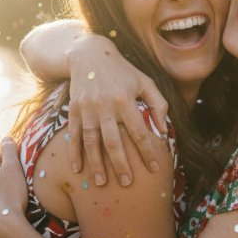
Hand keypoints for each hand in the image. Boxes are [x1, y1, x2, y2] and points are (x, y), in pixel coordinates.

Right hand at [65, 34, 166, 185]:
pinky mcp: (74, 110)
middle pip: (114, 141)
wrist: (89, 54)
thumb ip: (158, 104)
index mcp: (125, 100)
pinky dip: (74, 152)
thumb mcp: (145, 81)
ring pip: (92, 141)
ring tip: (101, 183)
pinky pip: (74, 135)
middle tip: (127, 183)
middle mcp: (105, 105)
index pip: (139, 132)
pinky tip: (78, 169)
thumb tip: (163, 131)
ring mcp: (87, 109)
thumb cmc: (122, 71)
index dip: (148, 151)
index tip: (154, 168)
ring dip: (96, 164)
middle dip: (121, 164)